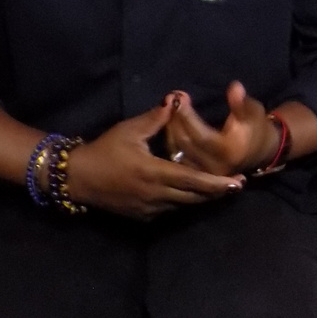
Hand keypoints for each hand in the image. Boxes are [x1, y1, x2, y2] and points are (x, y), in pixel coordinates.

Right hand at [68, 97, 243, 219]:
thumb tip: (175, 100)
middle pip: (195, 197)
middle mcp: (156, 195)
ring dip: (201, 198)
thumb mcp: (129, 130)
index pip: (194, 181)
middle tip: (238, 184)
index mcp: (155, 173)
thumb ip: (156, 118)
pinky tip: (190, 193)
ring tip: (219, 188)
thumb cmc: (104, 150)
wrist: (77, 178)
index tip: (239, 182)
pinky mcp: (142, 216)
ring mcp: (149, 209)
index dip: (218, 184)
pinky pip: (169, 211)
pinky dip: (182, 202)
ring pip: (184, 206)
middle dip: (217, 192)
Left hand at [164, 82, 278, 176]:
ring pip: (176, 151)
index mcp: (229, 152)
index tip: (178, 97)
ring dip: (168, 128)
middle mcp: (214, 167)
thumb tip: (234, 87)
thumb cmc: (255, 128)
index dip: (187, 116)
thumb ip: (241, 103)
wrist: (258, 152)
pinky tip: (168, 122)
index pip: (200, 135)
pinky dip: (170, 139)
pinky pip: (175, 157)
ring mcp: (203, 174)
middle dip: (174, 119)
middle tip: (170, 98)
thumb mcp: (253, 112)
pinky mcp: (196, 176)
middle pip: (184, 143)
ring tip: (167, 107)